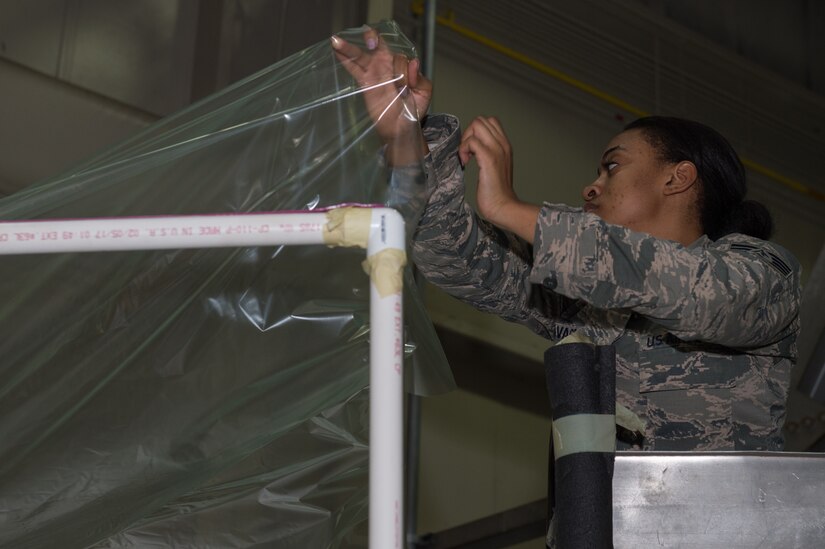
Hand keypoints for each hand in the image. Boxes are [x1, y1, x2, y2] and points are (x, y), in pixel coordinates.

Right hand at [331, 27, 431, 143]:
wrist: (402, 127)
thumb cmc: (414, 108)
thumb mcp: (424, 92)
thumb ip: (420, 78)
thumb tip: (413, 63)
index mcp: (402, 65)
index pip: (398, 55)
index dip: (399, 62)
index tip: (399, 69)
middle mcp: (387, 66)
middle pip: (376, 46)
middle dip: (371, 38)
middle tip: (369, 39)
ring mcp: (374, 73)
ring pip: (361, 56)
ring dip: (349, 47)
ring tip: (336, 41)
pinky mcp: (365, 83)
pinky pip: (354, 69)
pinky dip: (345, 60)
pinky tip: (336, 51)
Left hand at [459, 116, 539, 242]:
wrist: (504, 207)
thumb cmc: (496, 192)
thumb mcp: (494, 167)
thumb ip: (488, 154)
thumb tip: (472, 148)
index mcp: (505, 145)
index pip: (490, 121)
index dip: (475, 131)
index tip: (471, 150)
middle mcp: (502, 144)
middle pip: (481, 120)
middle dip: (468, 133)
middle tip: (466, 152)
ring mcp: (496, 150)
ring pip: (476, 125)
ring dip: (465, 140)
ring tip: (466, 157)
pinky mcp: (489, 159)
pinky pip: (472, 142)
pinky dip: (463, 150)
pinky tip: (465, 164)